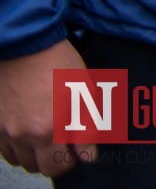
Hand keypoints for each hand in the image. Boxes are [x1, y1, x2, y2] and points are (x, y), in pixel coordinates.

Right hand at [0, 40, 92, 176]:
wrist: (26, 46)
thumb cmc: (58, 65)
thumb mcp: (84, 94)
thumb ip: (86, 129)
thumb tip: (88, 154)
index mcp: (50, 129)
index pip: (59, 166)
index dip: (72, 161)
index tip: (78, 152)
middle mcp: (24, 135)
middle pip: (38, 167)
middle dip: (54, 160)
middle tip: (64, 145)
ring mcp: (6, 131)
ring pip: (20, 160)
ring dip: (35, 155)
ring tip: (46, 138)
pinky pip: (5, 149)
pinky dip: (17, 147)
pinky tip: (29, 132)